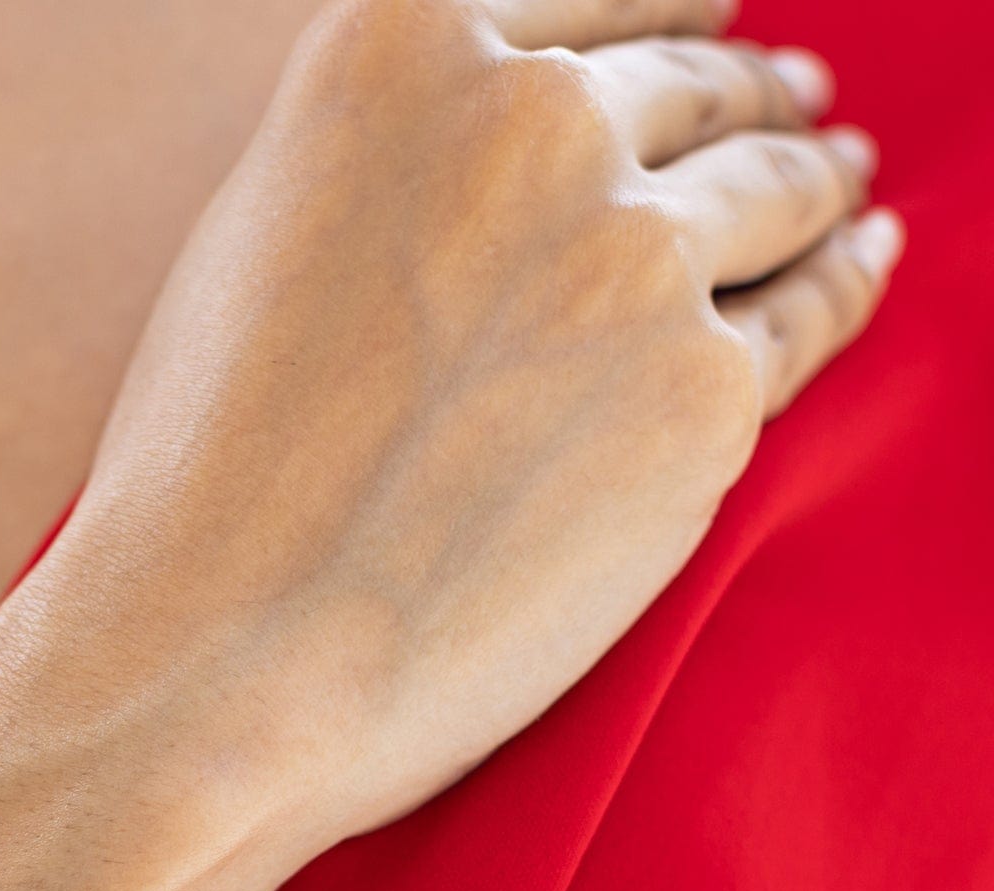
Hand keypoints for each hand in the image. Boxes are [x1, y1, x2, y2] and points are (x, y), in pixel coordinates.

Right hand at [24, 0, 897, 868]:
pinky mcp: (699, 393)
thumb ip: (393, 166)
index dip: (673, 7)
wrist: (217, 656)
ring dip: (817, 181)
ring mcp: (631, 253)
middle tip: (796, 107)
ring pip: (774, 186)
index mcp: (401, 50)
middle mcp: (534, 120)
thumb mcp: (256, 243)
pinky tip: (857, 266)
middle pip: (697, 87)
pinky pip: (806, 318)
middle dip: (753, 95)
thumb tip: (500, 155)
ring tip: (837, 188)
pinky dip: (842, 285)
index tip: (722, 17)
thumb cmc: (201, 487)